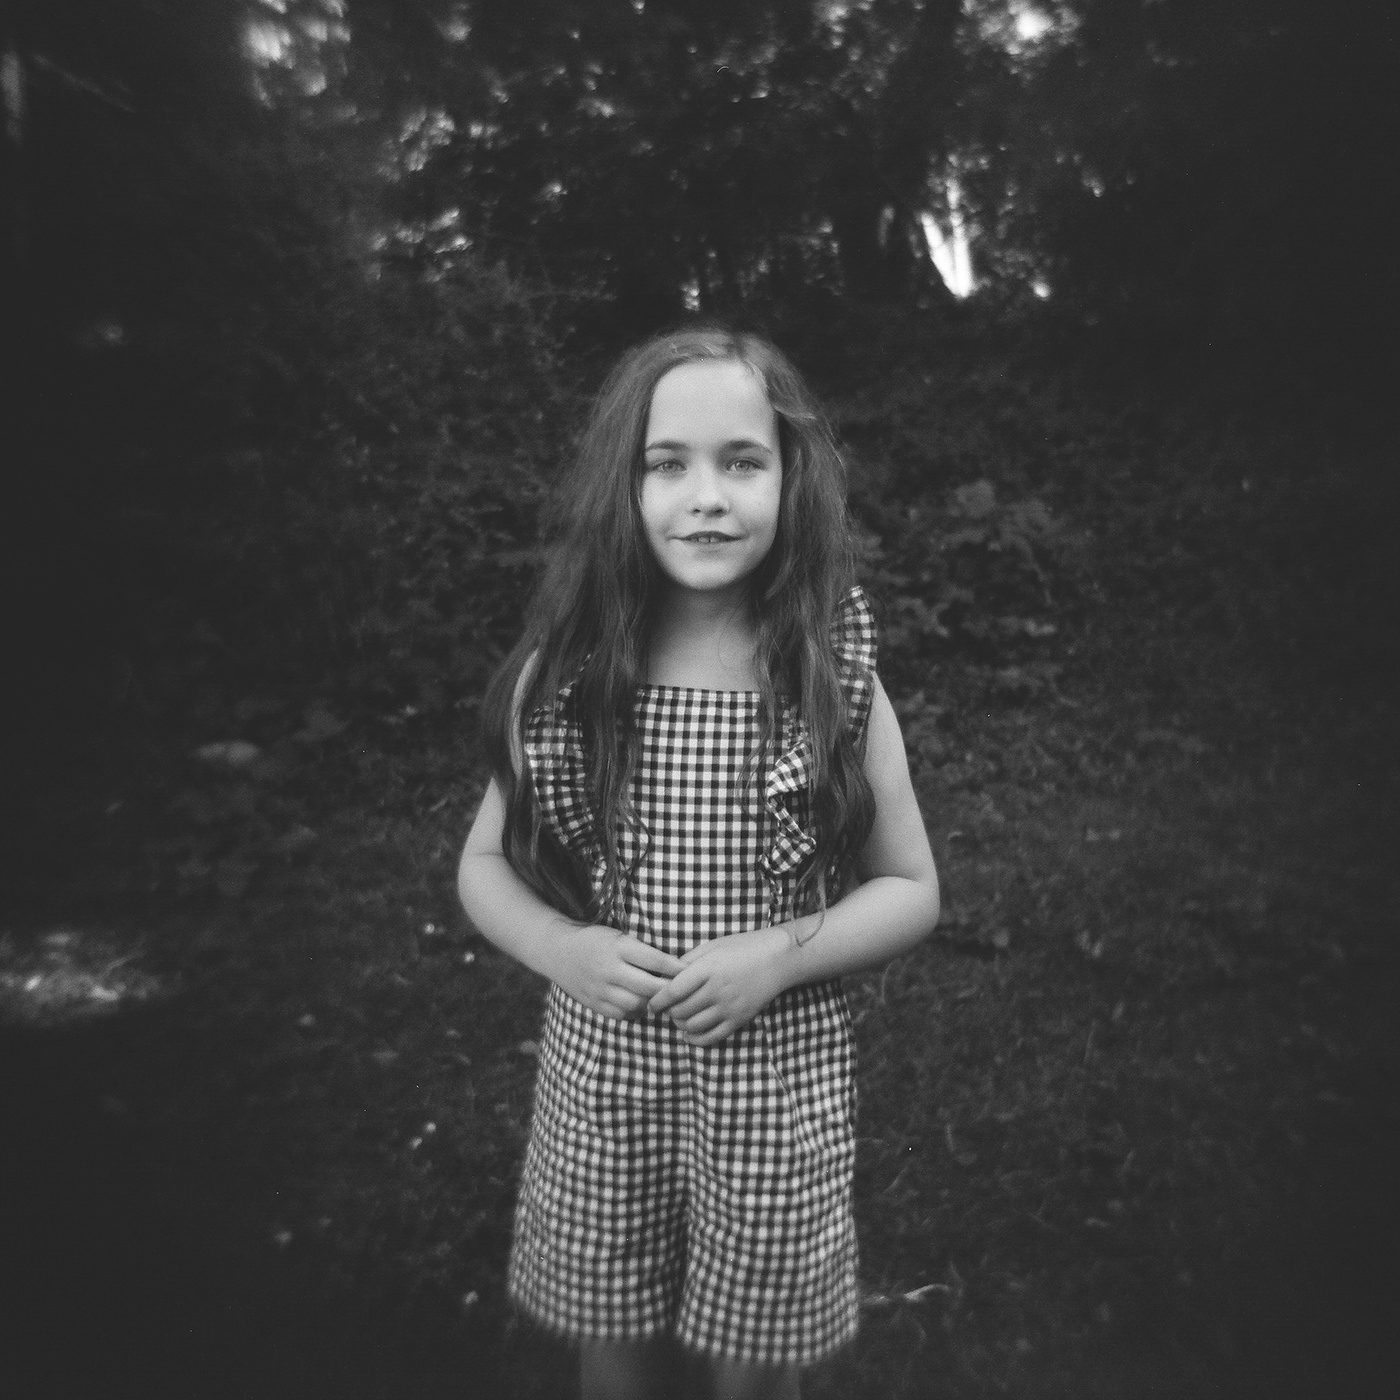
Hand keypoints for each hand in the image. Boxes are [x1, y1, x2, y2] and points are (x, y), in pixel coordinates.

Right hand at [546, 924, 682, 1019]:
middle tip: (684, 991)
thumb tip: (676, 967)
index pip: (655, 959)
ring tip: (664, 999)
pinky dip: (636, 1011)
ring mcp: (600, 989)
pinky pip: (622, 1014)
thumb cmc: (595, 940)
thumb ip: (642, 951)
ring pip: (637, 1003)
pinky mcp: (594, 1003)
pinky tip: (642, 1005)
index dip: (676, 967)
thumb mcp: (618, 935)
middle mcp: (609, 969)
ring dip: (653, 1002)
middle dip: (668, 990)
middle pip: (648, 986)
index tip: (690, 971)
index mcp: (618, 946)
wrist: (557, 951)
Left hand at [648, 928, 789, 1045]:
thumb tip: (666, 975)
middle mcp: (716, 990)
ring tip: (679, 1018)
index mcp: (707, 969)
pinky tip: (690, 1033)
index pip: (673, 991)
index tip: (651, 1005)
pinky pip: (712, 1036)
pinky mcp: (739, 1019)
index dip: (657, 1001)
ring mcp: (729, 1007)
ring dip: (680, 1025)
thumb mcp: (713, 946)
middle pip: (680, 1011)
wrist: (778, 959)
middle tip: (667, 1009)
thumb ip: (689, 960)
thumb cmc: (743, 947)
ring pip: (693, 1026)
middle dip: (669, 1012)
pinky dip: (696, 1039)